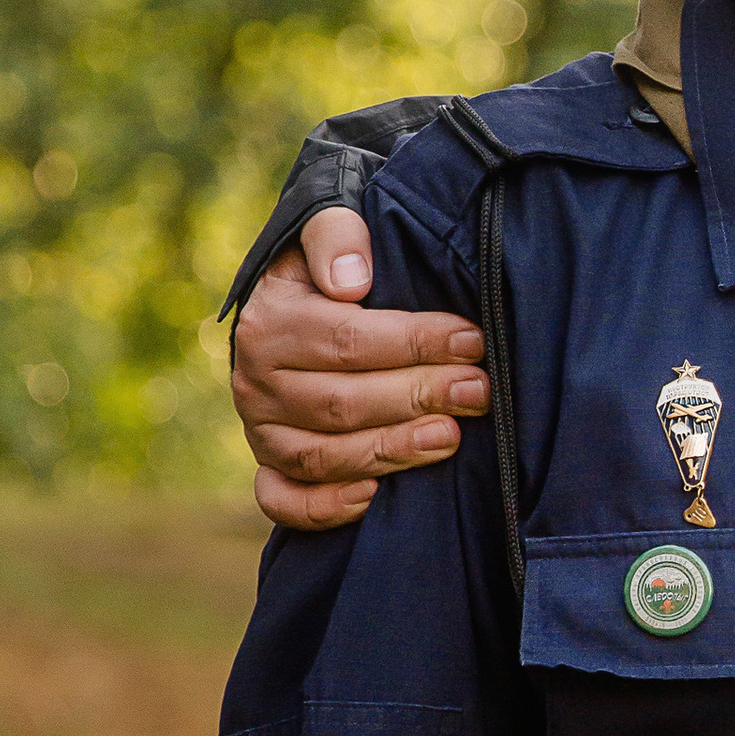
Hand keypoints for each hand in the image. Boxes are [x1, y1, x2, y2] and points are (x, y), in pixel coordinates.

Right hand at [233, 209, 486, 530]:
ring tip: (451, 436)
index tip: (471, 339)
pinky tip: (374, 499)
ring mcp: (261, 430)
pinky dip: (325, 507)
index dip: (413, 342)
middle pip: (342, 403)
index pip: (346, 340)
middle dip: (419, 397)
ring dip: (391, 451)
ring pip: (324, 455)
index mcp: (269, 323)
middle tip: (479, 391)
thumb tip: (351, 280)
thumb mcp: (329, 228)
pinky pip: (284, 501)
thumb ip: (336, 235)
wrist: (300, 300)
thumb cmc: (334, 266)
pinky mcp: (270, 467)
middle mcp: (255, 381)